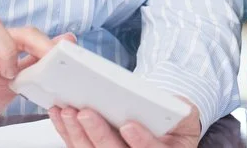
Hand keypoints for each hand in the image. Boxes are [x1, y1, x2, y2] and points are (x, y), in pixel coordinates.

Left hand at [48, 99, 201, 147]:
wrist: (166, 122)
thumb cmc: (175, 118)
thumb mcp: (184, 112)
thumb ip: (176, 111)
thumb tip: (156, 102)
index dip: (141, 142)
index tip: (128, 126)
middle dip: (99, 134)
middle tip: (86, 113)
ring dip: (77, 133)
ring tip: (69, 111)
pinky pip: (80, 147)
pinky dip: (68, 132)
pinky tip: (61, 116)